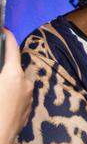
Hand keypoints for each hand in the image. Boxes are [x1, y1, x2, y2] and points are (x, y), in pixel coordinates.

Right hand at [0, 29, 31, 143]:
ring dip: (10, 79)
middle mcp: (26, 84)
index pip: (12, 49)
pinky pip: (20, 96)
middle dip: (8, 63)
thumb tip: (3, 72)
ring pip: (20, 82)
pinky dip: (11, 93)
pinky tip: (1, 100)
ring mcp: (28, 99)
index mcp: (13, 75)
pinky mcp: (27, 112)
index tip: (4, 31)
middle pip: (17, 66)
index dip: (7, 38)